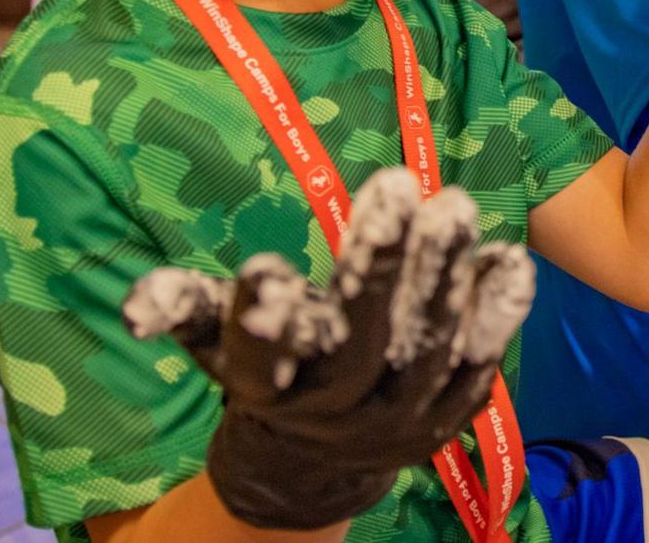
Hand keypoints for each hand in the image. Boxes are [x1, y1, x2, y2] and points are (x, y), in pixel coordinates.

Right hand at [122, 170, 532, 530]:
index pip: (255, 359)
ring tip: (455, 208)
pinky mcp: (446, 418)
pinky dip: (495, 317)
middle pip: (358, 346)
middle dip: (377, 273)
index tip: (263, 270)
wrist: (317, 459)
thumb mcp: (219, 345)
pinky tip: (510, 260)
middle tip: (399, 188)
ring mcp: (396, 420)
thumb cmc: (267, 372)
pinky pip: (477, 368)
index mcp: (265, 388)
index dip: (259, 323)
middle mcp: (331, 410)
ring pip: (425, 352)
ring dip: (443, 280)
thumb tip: (138, 305)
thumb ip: (186, 311)